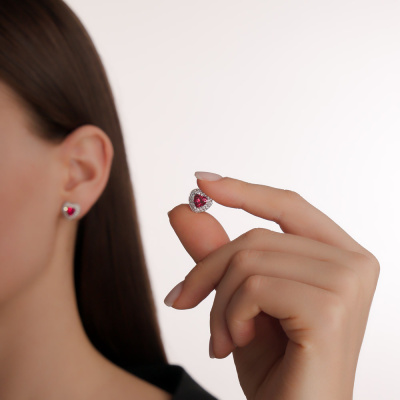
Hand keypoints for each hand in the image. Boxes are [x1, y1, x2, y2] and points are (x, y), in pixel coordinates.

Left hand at [165, 175, 379, 399]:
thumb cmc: (272, 363)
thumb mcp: (237, 297)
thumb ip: (215, 250)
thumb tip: (182, 207)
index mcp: (338, 254)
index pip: (287, 205)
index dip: (243, 191)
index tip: (202, 182)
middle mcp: (353, 262)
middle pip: (256, 236)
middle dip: (208, 271)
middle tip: (184, 301)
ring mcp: (348, 282)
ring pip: (249, 260)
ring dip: (218, 303)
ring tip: (221, 338)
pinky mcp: (332, 308)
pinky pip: (254, 286)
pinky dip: (230, 317)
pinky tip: (238, 344)